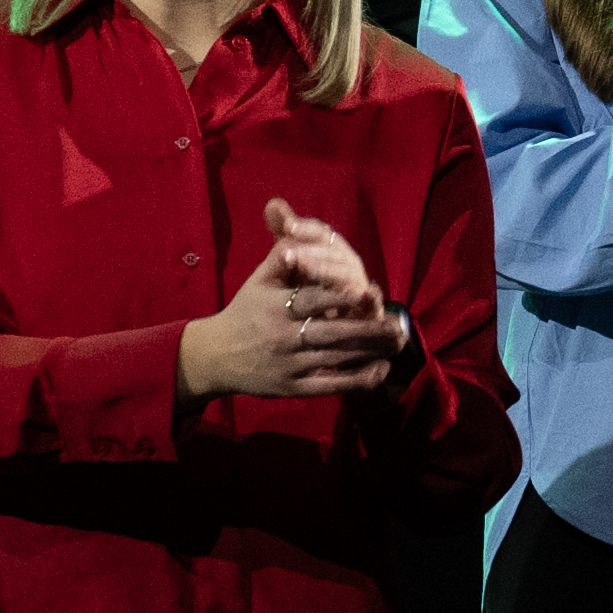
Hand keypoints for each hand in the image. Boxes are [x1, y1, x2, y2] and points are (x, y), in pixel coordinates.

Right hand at [176, 198, 403, 397]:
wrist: (216, 356)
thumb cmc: (245, 312)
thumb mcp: (258, 281)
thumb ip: (281, 255)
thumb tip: (296, 225)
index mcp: (274, 306)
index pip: (311, 299)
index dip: (338, 296)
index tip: (365, 291)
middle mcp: (282, 336)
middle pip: (330, 333)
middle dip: (366, 329)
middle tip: (397, 324)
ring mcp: (289, 364)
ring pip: (335, 358)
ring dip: (369, 352)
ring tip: (397, 343)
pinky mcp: (293, 388)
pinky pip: (330, 385)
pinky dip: (357, 380)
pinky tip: (380, 370)